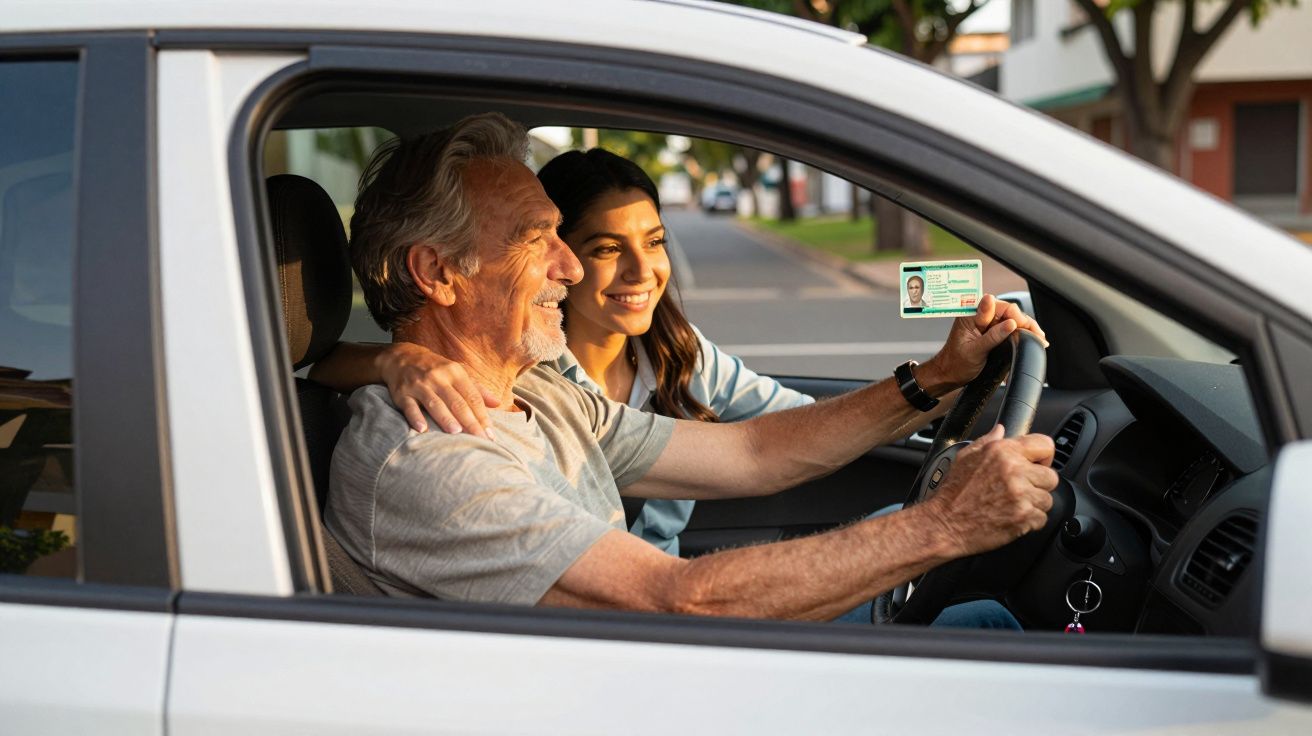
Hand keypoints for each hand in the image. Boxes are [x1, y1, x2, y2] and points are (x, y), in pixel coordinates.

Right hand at [376, 343, 498, 436]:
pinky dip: (415, 417)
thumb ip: (477, 389)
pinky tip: (422, 429)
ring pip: (435, 403)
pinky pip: (409, 406)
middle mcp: (438, 378)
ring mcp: (420, 385)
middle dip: (470, 421)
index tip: (491, 434)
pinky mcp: (402, 393)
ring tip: (456, 433)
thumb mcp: (457, 373)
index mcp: (455, 373)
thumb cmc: (436, 369)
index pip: (472, 397)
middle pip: (457, 402)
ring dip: (445, 418)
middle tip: (480, 439)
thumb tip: (498, 403)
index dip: (482, 415)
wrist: (402, 357)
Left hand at [919, 294, 1047, 392]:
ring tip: (1039, 339)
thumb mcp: (975, 351)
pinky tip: (1030, 338)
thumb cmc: (956, 363)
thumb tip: (1011, 322)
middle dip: (1025, 323)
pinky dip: (1020, 332)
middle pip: (1009, 311)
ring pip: (1011, 319)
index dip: (1018, 317)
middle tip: (1039, 337)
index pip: (1001, 306)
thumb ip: (993, 335)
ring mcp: (985, 322)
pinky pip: (1008, 327)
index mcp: (971, 314)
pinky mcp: (990, 330)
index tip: (1028, 330)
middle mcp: (979, 314)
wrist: (948, 374)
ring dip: (1025, 328)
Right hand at [921, 424, 1058, 557]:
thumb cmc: (952, 493)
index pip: (1045, 445)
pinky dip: (1029, 522)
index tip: (1038, 465)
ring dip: (1034, 505)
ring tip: (1012, 505)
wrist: (944, 523)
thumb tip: (1000, 430)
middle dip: (1038, 485)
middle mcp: (1014, 470)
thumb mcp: (965, 457)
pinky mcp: (1023, 517)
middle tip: (1020, 490)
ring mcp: (1020, 495)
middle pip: (1051, 476)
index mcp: (1002, 452)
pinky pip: (1041, 519)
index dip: (1043, 457)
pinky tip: (1011, 517)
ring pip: (1047, 500)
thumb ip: (987, 441)